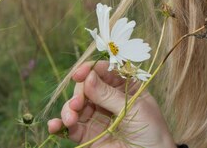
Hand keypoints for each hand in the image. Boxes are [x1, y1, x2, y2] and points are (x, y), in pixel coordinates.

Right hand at [48, 61, 175, 147]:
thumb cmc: (151, 131)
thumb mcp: (134, 108)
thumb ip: (109, 94)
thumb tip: (88, 77)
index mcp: (125, 87)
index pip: (105, 72)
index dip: (91, 69)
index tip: (80, 73)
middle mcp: (109, 99)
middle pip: (87, 87)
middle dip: (79, 92)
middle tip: (78, 102)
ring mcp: (97, 117)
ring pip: (76, 106)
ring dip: (69, 109)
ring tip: (71, 118)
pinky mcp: (89, 136)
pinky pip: (71, 128)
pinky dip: (59, 125)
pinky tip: (54, 125)